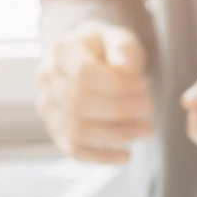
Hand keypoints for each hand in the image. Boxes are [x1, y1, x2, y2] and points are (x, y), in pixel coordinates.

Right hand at [36, 25, 154, 163]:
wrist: (96, 59)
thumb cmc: (111, 49)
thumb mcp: (121, 39)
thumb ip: (124, 49)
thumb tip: (124, 69)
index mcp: (61, 50)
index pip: (84, 76)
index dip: (117, 86)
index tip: (145, 87)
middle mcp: (46, 79)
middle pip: (79, 104)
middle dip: (120, 110)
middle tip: (150, 109)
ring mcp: (48, 107)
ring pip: (77, 130)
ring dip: (116, 134)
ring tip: (146, 129)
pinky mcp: (56, 130)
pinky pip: (74, 150)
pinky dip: (101, 157)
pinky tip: (127, 155)